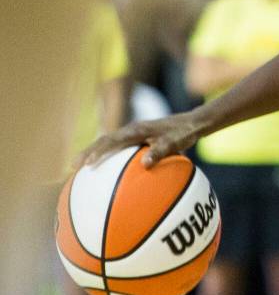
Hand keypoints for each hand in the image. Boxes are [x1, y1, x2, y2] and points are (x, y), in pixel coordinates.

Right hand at [74, 112, 204, 169]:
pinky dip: (106, 156)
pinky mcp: (136, 138)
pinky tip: (103, 172)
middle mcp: (131, 130)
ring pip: (107, 143)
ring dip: (93, 153)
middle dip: (87, 153)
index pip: (112, 140)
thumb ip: (161, 151)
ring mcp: (132, 134)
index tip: (87, 164)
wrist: (191, 123)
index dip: (99, 151)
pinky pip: (116, 147)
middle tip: (72, 168)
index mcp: (136, 130)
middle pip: (103, 141)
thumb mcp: (175, 143)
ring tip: (79, 170)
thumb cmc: (183, 133)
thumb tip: (145, 164)